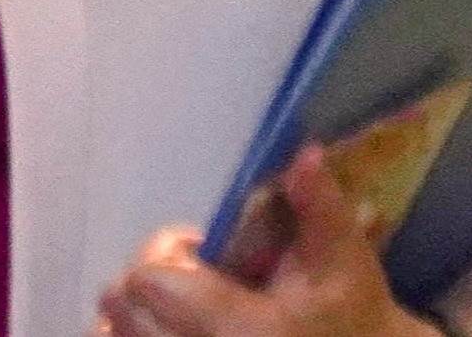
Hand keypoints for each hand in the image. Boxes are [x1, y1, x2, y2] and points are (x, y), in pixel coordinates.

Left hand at [92, 148, 428, 336]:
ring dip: (134, 316)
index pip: (151, 280)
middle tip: (191, 279)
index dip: (168, 252)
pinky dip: (134, 336)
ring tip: (176, 309)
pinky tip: (166, 328)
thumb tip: (304, 154)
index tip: (203, 250)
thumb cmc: (349, 316)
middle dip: (148, 282)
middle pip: (122, 309)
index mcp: (239, 330)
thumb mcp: (343, 259)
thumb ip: (318, 205)